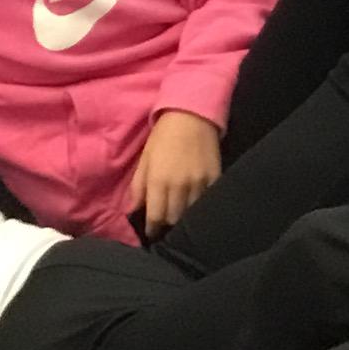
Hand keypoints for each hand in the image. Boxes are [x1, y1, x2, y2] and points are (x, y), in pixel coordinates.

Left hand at [134, 110, 221, 235]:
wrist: (192, 117)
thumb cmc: (163, 137)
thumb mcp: (145, 159)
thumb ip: (138, 186)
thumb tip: (133, 210)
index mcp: (159, 181)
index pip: (155, 216)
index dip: (152, 228)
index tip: (150, 233)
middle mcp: (180, 186)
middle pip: (174, 219)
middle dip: (167, 223)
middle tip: (164, 222)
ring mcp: (200, 183)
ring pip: (191, 213)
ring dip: (183, 216)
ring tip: (179, 214)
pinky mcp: (215, 179)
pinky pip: (207, 201)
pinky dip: (199, 205)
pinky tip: (194, 203)